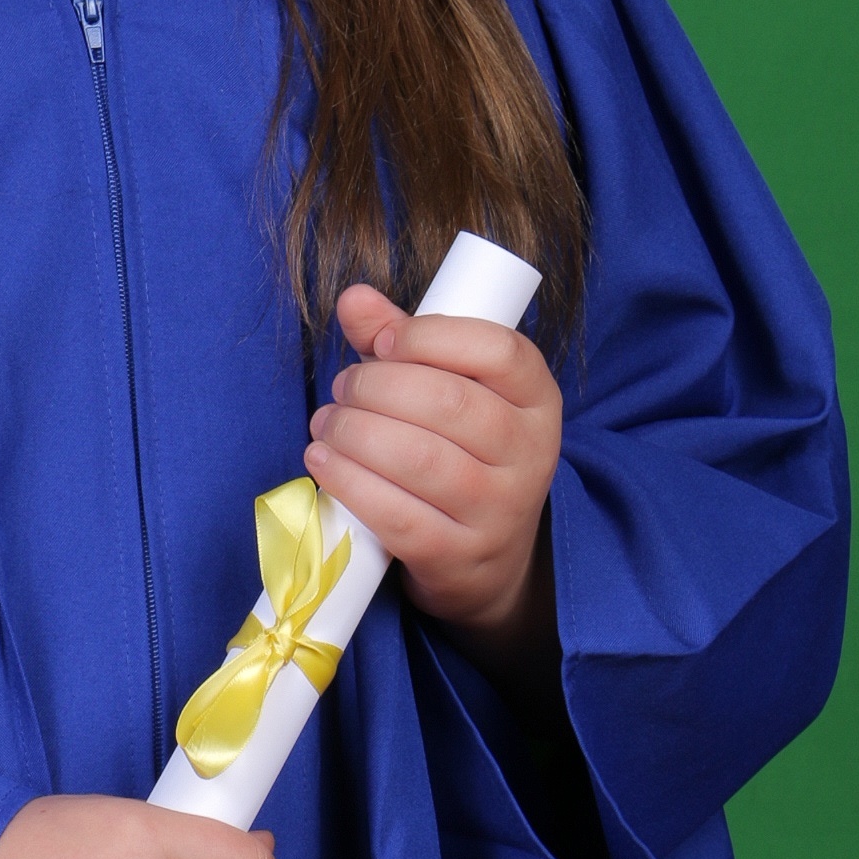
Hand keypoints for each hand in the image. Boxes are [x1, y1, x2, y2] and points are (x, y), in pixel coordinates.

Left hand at [307, 283, 562, 688]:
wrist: (487, 559)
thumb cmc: (459, 453)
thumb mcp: (446, 388)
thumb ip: (402, 339)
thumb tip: (354, 299)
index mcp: (536, 398)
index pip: (498, 351)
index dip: (430, 338)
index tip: (384, 343)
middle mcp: (529, 454)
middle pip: (447, 403)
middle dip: (374, 387)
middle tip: (342, 390)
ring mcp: (499, 510)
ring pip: (418, 459)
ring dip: (353, 433)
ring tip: (327, 425)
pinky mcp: (458, 556)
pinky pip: (396, 516)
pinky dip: (348, 482)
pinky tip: (322, 462)